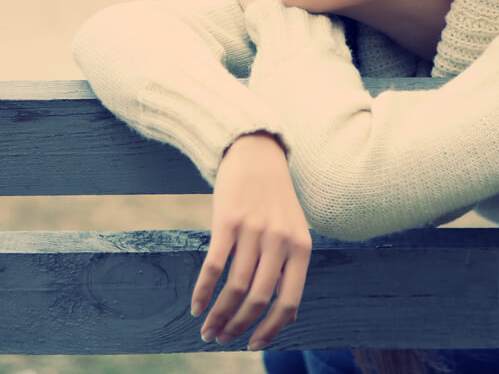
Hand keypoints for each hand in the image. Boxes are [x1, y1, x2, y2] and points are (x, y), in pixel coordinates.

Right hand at [190, 132, 311, 349]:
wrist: (256, 153)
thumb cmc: (274, 198)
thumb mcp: (293, 229)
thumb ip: (290, 266)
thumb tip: (286, 315)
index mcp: (301, 247)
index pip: (289, 302)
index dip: (270, 329)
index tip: (253, 345)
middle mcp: (280, 241)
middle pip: (258, 299)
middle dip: (238, 326)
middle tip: (222, 339)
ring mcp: (253, 230)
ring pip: (235, 287)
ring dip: (219, 315)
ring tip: (207, 329)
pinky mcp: (227, 221)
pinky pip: (213, 266)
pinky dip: (203, 292)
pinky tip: (197, 306)